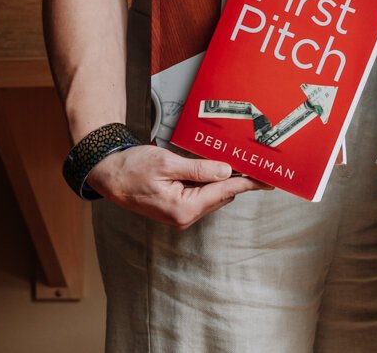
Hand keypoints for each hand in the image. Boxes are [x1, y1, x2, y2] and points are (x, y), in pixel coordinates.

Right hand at [84, 144, 268, 229]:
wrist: (108, 175)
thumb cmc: (132, 168)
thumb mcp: (167, 163)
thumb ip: (199, 169)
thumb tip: (227, 172)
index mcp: (183, 209)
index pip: (225, 192)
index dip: (249, 183)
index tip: (268, 179)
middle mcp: (184, 216)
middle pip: (222, 195)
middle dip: (238, 179)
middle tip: (254, 160)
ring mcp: (180, 214)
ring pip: (212, 194)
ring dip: (223, 179)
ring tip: (234, 160)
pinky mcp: (177, 207)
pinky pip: (201, 194)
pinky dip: (209, 181)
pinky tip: (212, 167)